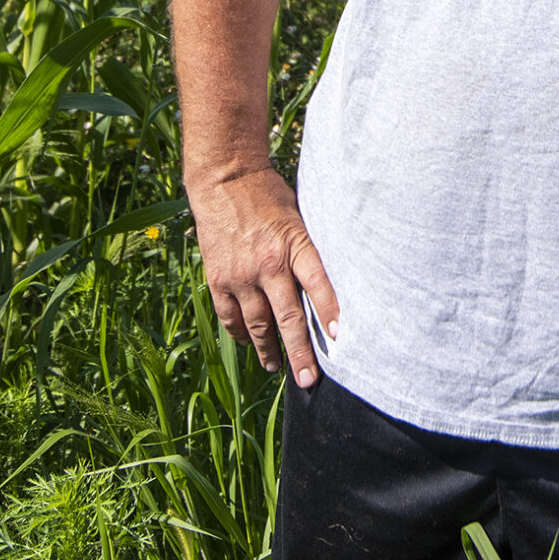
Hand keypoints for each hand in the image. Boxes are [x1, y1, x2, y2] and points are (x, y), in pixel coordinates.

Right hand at [187, 166, 340, 386]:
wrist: (224, 179)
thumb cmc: (269, 195)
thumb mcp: (300, 216)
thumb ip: (308, 250)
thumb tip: (328, 285)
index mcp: (293, 243)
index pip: (317, 283)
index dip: (329, 311)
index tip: (340, 338)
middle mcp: (267, 263)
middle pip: (287, 316)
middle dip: (299, 352)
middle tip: (308, 380)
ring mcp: (240, 274)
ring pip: (256, 324)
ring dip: (268, 349)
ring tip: (277, 367)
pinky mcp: (218, 278)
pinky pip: (230, 316)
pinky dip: (240, 334)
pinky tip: (249, 343)